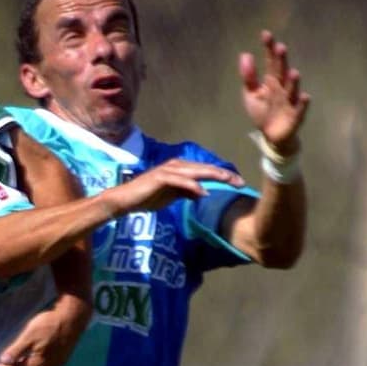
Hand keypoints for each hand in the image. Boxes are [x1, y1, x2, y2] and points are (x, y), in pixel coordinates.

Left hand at [0, 293, 89, 365]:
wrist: (74, 316)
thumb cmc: (50, 323)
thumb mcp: (30, 334)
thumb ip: (17, 349)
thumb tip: (4, 362)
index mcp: (37, 364)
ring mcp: (53, 364)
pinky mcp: (58, 358)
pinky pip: (36, 364)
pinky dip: (24, 365)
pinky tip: (19, 363)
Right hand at [108, 159, 244, 217]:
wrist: (126, 200)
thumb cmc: (147, 197)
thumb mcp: (172, 196)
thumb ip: (187, 193)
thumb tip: (203, 193)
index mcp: (181, 169)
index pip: (207, 171)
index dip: (223, 177)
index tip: (238, 184)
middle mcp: (177, 165)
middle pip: (206, 169)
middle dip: (224, 175)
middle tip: (240, 182)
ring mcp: (169, 170)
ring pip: (196, 171)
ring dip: (213, 176)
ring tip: (228, 182)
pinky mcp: (161, 178)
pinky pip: (180, 181)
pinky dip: (192, 186)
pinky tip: (203, 191)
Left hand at [239, 31, 308, 155]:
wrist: (271, 135)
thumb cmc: (263, 111)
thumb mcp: (251, 94)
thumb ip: (249, 76)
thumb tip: (245, 54)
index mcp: (271, 81)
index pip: (270, 61)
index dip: (269, 48)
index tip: (266, 34)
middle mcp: (282, 87)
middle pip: (282, 72)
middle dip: (282, 61)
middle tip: (281, 47)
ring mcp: (290, 100)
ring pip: (292, 89)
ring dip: (293, 81)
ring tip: (293, 72)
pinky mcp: (295, 115)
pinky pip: (300, 108)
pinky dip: (303, 103)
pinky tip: (305, 96)